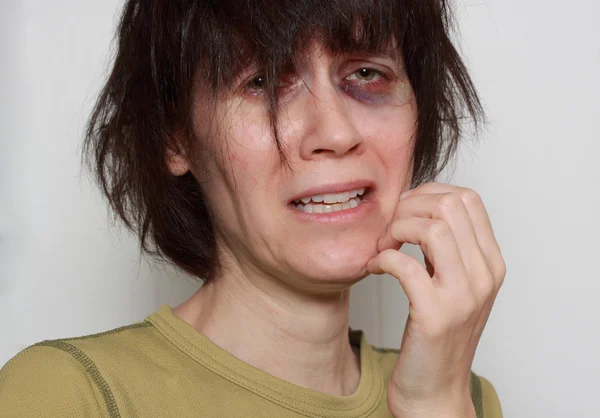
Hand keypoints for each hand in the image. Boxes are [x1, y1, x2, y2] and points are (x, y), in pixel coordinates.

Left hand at [366, 183, 504, 417]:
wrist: (435, 390)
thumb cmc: (437, 334)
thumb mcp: (453, 284)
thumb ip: (447, 247)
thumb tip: (417, 205)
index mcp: (491, 263)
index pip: (468, 199)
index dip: (428, 193)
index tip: (404, 210)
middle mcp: (484, 276)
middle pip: (450, 206)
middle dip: (409, 207)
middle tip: (389, 228)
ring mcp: (463, 296)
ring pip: (432, 228)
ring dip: (395, 230)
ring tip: (382, 247)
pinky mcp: (436, 315)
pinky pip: (405, 265)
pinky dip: (383, 258)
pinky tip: (375, 268)